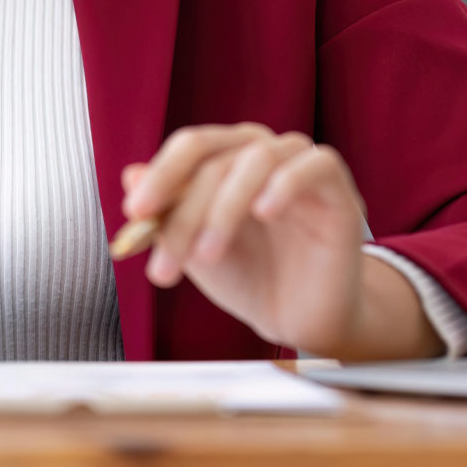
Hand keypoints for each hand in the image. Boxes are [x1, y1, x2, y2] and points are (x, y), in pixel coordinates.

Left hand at [120, 124, 440, 360]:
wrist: (298, 320)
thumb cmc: (250, 278)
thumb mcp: (194, 251)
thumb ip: (166, 214)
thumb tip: (129, 175)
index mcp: (229, 158)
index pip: (192, 146)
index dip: (161, 174)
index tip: (135, 213)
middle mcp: (265, 152)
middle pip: (217, 159)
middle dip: (185, 212)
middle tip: (166, 264)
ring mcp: (303, 166)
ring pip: (259, 158)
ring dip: (225, 207)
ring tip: (209, 255)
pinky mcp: (338, 189)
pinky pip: (315, 164)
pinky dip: (284, 184)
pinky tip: (264, 213)